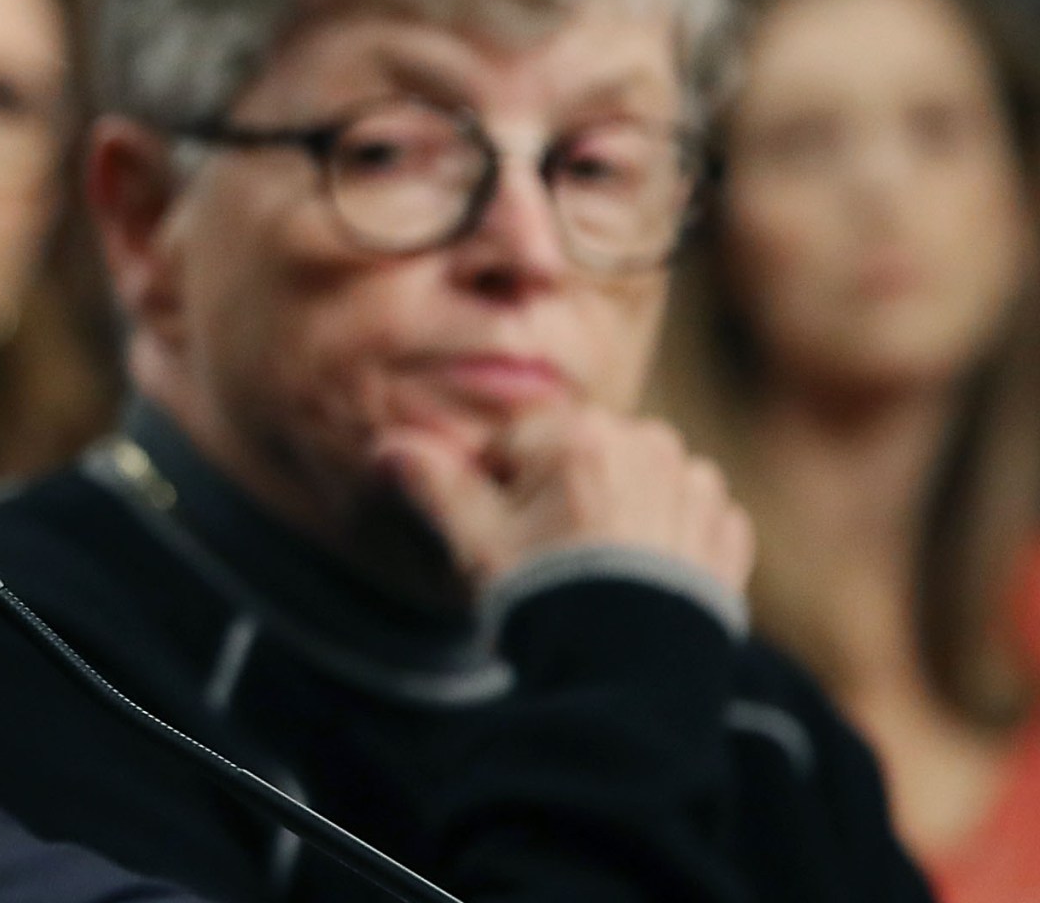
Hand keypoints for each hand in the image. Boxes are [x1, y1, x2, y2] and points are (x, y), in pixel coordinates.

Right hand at [377, 407, 755, 597]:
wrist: (629, 679)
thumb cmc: (543, 599)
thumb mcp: (475, 543)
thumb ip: (433, 484)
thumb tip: (387, 446)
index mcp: (579, 435)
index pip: (518, 442)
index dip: (498, 489)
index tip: (504, 535)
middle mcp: (646, 444)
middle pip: (580, 454)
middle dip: (561, 492)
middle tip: (549, 556)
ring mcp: (696, 487)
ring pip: (637, 479)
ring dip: (618, 508)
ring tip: (596, 570)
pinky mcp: (727, 531)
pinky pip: (688, 514)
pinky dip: (667, 536)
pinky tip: (641, 578)